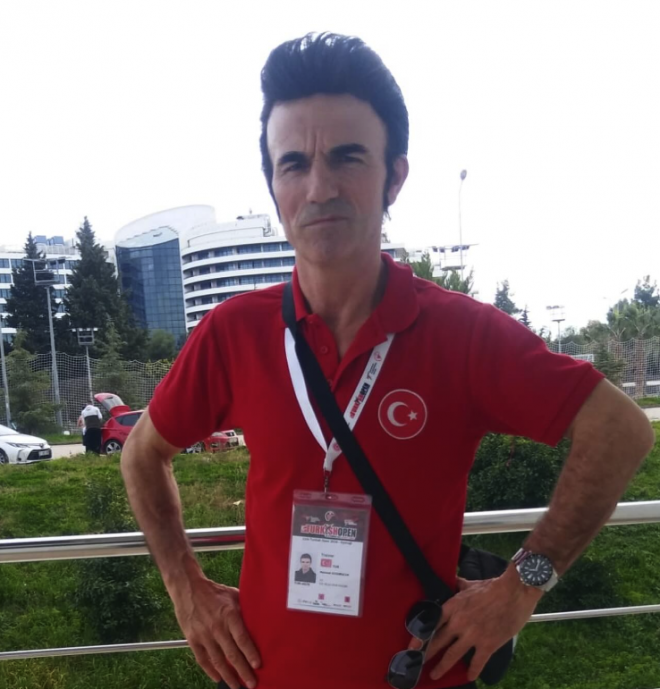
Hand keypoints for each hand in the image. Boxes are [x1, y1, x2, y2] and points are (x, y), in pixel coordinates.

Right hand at [171, 576, 260, 688]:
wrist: (188, 589)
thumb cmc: (214, 592)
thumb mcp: (233, 595)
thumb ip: (245, 609)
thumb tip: (259, 619)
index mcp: (229, 615)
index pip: (242, 638)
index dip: (250, 653)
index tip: (258, 665)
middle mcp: (217, 627)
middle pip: (232, 654)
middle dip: (243, 671)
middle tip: (252, 683)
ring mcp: (203, 635)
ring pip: (217, 661)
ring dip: (228, 676)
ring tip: (236, 686)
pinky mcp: (192, 639)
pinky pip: (202, 659)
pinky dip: (210, 670)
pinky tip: (218, 678)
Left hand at [409, 566, 541, 681]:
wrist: (514, 592)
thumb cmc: (492, 586)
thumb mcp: (470, 584)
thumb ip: (458, 585)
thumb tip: (452, 580)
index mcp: (453, 606)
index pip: (432, 623)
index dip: (420, 636)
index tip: (412, 646)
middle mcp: (459, 622)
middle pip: (438, 641)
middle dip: (427, 654)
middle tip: (418, 663)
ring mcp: (472, 635)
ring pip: (452, 655)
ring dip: (442, 666)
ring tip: (434, 674)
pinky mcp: (487, 644)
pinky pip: (477, 662)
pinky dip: (473, 670)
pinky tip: (469, 676)